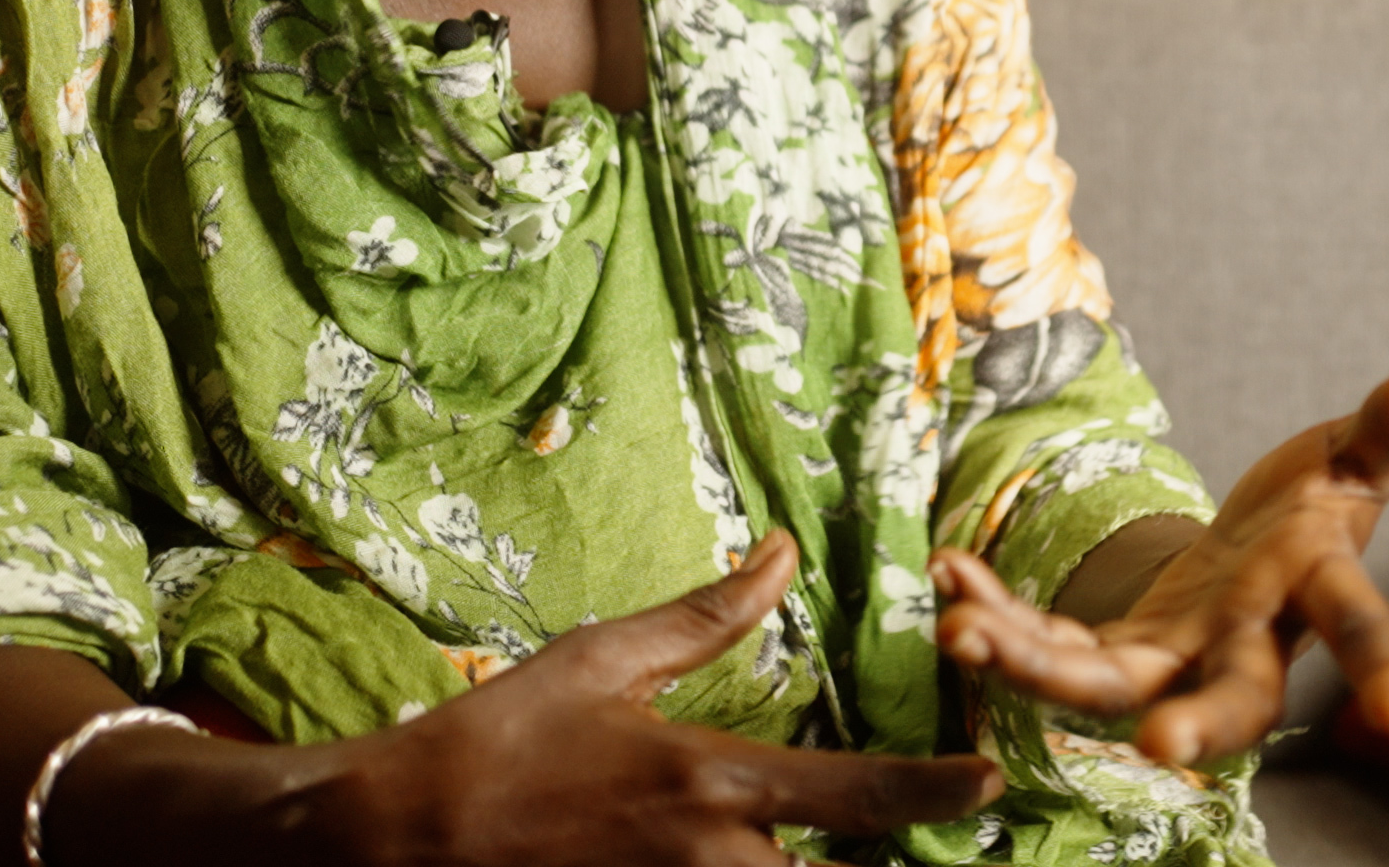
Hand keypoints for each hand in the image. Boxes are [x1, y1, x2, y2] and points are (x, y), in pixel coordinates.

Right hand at [266, 529, 999, 865]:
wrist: (396, 838)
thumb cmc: (497, 739)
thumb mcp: (603, 660)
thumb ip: (707, 615)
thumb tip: (783, 554)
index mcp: (709, 781)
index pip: (856, 795)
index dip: (937, 792)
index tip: (992, 782)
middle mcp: (709, 860)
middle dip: (895, 866)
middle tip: (948, 839)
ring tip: (873, 853)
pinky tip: (772, 866)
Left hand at [928, 356, 1388, 769]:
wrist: (1259, 549)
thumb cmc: (1320, 501)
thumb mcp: (1363, 447)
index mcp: (1318, 591)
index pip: (1363, 626)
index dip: (1387, 666)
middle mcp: (1248, 644)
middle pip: (1234, 703)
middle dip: (1197, 728)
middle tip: (1158, 750)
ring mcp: (1177, 658)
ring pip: (1107, 687)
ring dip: (1035, 662)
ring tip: (962, 630)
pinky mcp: (1116, 649)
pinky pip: (1050, 644)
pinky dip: (998, 610)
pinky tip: (947, 576)